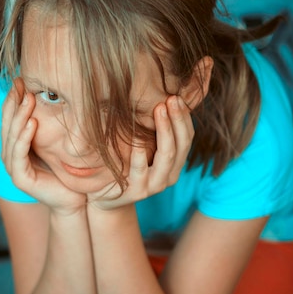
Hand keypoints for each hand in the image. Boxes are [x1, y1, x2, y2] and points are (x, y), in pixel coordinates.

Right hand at [1, 78, 85, 213]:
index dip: (14, 98)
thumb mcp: (56, 142)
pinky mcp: (20, 178)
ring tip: (28, 98)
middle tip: (20, 82)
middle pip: (7, 123)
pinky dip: (25, 137)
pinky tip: (32, 123)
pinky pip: (20, 153)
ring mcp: (13, 167)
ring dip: (20, 116)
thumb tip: (56, 95)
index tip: (21, 79)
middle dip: (14, 102)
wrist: (74, 199)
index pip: (10, 118)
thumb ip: (49, 125)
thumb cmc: (67, 170)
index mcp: (16, 146)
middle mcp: (11, 155)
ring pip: (12, 136)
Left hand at [87, 95, 193, 209]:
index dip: (184, 117)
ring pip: (167, 155)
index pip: (187, 138)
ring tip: (159, 110)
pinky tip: (139, 139)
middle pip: (181, 144)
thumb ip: (152, 132)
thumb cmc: (123, 166)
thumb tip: (160, 96)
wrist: (104, 198)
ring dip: (165, 130)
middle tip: (171, 98)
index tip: (177, 97)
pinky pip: (140, 170)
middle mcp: (169, 176)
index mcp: (174, 164)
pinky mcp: (136, 192)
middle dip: (178, 119)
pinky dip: (140, 154)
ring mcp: (154, 185)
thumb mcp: (142, 149)